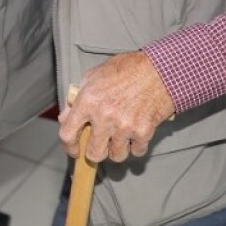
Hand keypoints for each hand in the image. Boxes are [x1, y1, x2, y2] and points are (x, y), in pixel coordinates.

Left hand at [57, 51, 175, 163]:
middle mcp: (104, 116)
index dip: (69, 147)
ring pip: (116, 156)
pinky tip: (136, 134)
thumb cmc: (127, 69)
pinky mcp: (143, 132)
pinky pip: (137, 151)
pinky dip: (136, 146)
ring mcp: (124, 126)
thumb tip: (66, 117)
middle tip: (101, 145)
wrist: (159, 69)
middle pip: (94, 153)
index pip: (68, 134)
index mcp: (88, 101)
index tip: (75, 150)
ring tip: (120, 137)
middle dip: (96, 152)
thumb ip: (78, 98)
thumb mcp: (94, 76)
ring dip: (117, 150)